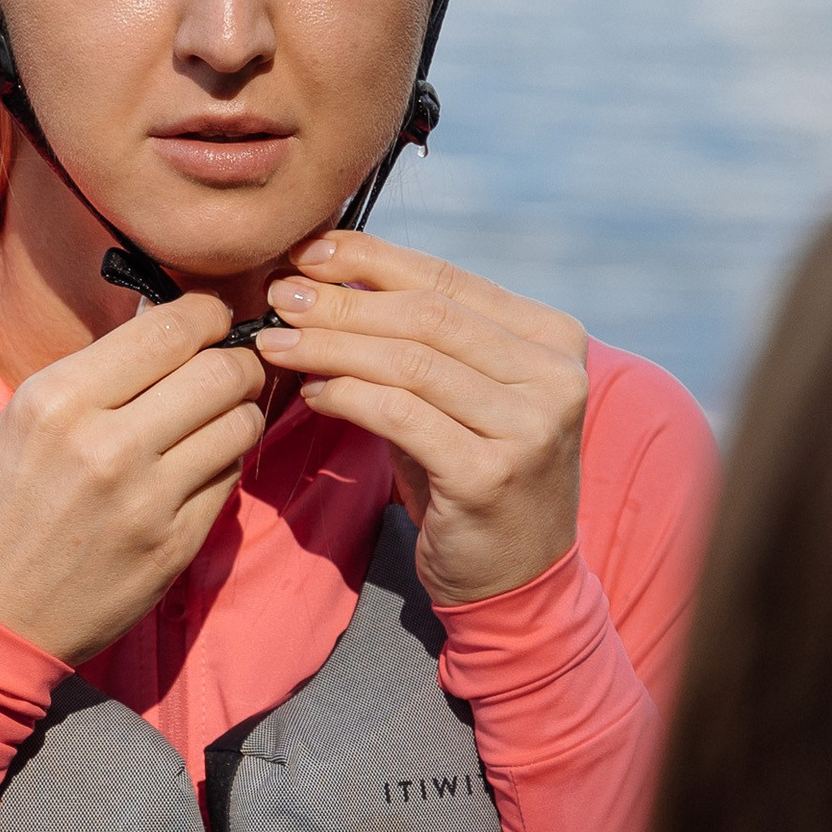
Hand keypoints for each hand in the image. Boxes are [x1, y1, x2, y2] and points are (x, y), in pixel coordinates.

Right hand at [0, 296, 265, 661]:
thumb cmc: (5, 508)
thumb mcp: (26, 421)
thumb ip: (98, 374)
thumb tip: (174, 329)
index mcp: (58, 400)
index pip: (170, 330)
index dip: (209, 315)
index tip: (214, 320)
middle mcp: (106, 444)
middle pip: (221, 372)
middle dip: (239, 360)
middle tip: (233, 366)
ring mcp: (146, 500)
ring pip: (239, 424)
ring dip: (241, 411)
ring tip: (220, 414)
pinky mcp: (174, 545)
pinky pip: (228, 479)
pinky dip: (224, 463)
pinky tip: (200, 464)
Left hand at [254, 231, 585, 606]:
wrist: (518, 579)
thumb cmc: (473, 476)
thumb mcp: (458, 397)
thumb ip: (417, 341)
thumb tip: (331, 278)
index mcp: (551, 338)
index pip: (449, 281)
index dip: (372, 259)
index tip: (309, 252)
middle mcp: (553, 375)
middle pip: (428, 317)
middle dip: (343, 301)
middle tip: (280, 295)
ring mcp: (530, 425)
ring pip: (411, 363)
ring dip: (332, 347)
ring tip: (278, 341)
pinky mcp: (492, 473)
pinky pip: (402, 417)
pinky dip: (348, 397)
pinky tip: (312, 393)